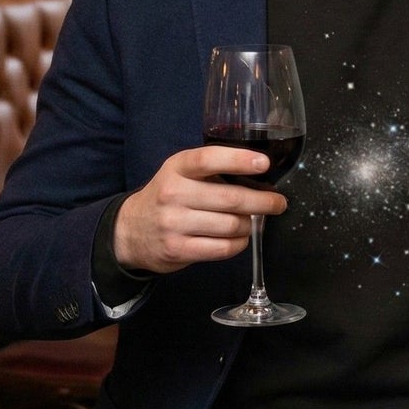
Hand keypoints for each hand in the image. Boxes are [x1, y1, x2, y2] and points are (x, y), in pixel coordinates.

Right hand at [113, 147, 286, 274]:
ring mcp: (174, 223)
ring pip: (231, 225)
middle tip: (278, 203)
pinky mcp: (178, 249)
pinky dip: (239, 243)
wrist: (130, 230)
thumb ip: (212, 171)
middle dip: (263, 201)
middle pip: (230, 198)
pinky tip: (240, 237)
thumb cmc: (167, 197)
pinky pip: (223, 248)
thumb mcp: (180, 173)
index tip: (263, 163)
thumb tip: (260, 175)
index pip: (209, 159)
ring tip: (252, 221)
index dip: (238, 160)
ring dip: (250, 224)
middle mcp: (173, 193)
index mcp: (176, 168)